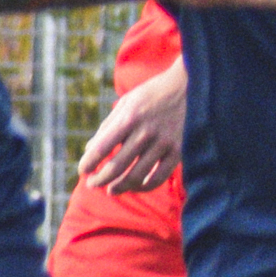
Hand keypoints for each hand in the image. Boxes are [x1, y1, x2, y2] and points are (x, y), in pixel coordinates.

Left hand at [79, 56, 186, 192]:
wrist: (192, 85)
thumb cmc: (154, 93)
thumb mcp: (128, 102)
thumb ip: (108, 125)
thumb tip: (90, 149)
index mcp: (130, 117)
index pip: (101, 148)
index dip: (88, 163)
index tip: (83, 170)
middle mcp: (145, 132)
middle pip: (116, 166)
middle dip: (100, 179)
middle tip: (92, 184)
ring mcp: (163, 143)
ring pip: (136, 176)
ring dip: (119, 187)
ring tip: (112, 190)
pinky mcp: (178, 151)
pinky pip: (159, 177)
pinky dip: (145, 186)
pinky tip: (137, 186)